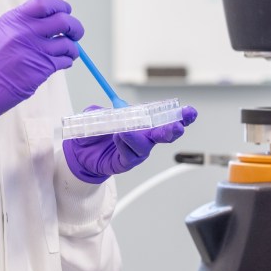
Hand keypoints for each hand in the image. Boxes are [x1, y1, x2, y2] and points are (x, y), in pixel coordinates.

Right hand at [0, 0, 83, 128]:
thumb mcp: (0, 31)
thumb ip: (22, 21)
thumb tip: (47, 15)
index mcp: (15, 19)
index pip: (45, 3)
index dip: (60, 5)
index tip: (65, 10)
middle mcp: (27, 32)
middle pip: (64, 21)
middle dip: (75, 27)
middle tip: (75, 32)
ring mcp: (36, 51)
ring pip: (69, 44)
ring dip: (72, 48)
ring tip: (68, 51)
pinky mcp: (42, 69)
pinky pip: (65, 61)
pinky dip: (67, 61)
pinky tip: (61, 63)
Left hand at [63, 105, 197, 182]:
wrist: (81, 151)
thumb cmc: (95, 131)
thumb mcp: (96, 114)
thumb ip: (102, 109)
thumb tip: (108, 108)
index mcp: (143, 122)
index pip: (164, 117)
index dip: (180, 116)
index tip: (190, 112)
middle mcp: (145, 137)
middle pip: (164, 135)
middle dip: (173, 130)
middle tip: (176, 127)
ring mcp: (137, 150)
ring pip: (146, 146)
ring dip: (137, 137)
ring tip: (123, 131)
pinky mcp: (127, 162)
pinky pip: (130, 155)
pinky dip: (124, 144)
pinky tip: (117, 137)